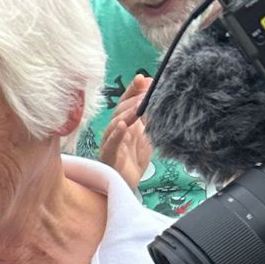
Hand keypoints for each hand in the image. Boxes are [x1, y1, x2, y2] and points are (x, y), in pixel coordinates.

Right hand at [97, 75, 152, 192]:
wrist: (129, 184)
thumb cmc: (134, 158)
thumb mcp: (147, 132)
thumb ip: (150, 115)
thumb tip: (156, 91)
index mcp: (124, 123)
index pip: (125, 101)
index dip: (132, 89)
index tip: (144, 79)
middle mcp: (114, 131)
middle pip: (119, 110)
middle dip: (133, 101)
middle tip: (146, 94)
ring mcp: (109, 143)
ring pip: (113, 125)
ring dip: (125, 115)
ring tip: (138, 109)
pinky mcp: (108, 158)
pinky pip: (110, 144)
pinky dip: (115, 135)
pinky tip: (123, 127)